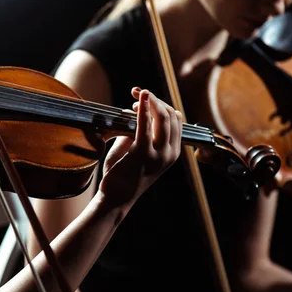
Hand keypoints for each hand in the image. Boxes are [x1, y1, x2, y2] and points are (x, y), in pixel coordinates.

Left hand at [98, 87, 181, 207]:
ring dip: (150, 101)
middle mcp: (170, 153)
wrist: (115, 199)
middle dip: (155, 99)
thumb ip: (137, 132)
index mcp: (172, 153)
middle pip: (171, 116)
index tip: (144, 97)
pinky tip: (140, 98)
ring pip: (162, 117)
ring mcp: (158, 155)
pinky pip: (145, 126)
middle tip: (137, 91)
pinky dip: (143, 108)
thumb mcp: (134, 151)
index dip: (161, 104)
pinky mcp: (142, 154)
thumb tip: (133, 112)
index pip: (175, 120)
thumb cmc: (122, 175)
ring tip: (137, 93)